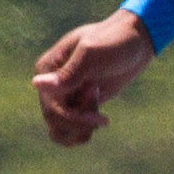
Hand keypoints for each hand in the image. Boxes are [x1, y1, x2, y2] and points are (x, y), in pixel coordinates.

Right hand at [32, 12, 156, 145]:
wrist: (136, 41)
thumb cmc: (114, 41)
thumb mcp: (92, 54)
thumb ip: (69, 72)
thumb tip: (37, 84)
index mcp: (47, 70)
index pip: (52, 107)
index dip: (74, 119)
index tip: (102, 118)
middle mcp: (52, 84)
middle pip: (54, 120)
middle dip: (80, 122)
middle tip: (102, 111)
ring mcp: (66, 94)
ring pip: (59, 128)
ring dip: (79, 131)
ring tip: (100, 119)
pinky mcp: (81, 102)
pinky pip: (72, 127)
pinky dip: (82, 132)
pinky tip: (99, 123)